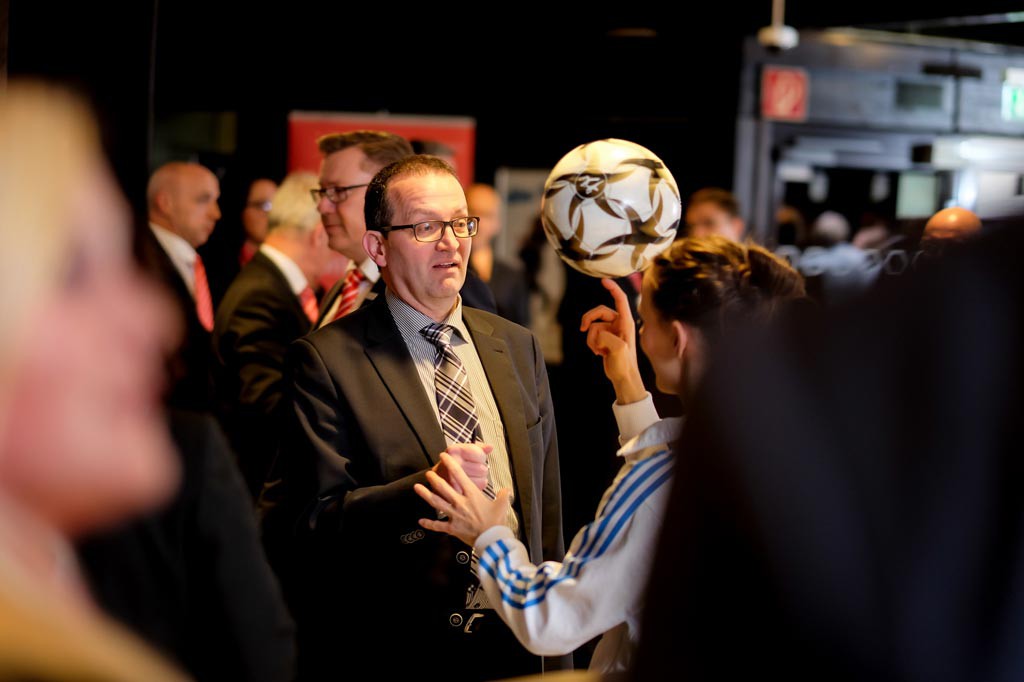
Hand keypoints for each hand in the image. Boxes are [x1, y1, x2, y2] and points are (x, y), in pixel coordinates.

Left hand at [415, 453, 510, 546]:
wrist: (492, 540)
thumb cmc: (496, 522)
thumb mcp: (502, 505)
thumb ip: (503, 495)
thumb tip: (505, 490)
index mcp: (472, 495)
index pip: (459, 475)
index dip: (450, 464)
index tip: (444, 457)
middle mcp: (460, 503)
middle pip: (443, 487)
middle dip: (434, 478)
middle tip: (428, 473)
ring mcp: (454, 515)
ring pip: (436, 503)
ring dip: (425, 494)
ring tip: (417, 488)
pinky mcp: (452, 528)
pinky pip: (438, 525)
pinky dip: (429, 523)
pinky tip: (421, 521)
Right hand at [431, 442, 490, 492]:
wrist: (436, 480)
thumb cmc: (452, 464)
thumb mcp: (461, 451)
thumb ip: (477, 448)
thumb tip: (490, 447)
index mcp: (453, 450)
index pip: (480, 454)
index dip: (480, 457)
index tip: (475, 458)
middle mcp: (452, 463)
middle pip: (483, 468)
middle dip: (481, 469)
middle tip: (472, 470)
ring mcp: (454, 479)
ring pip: (483, 479)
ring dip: (480, 479)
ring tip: (471, 477)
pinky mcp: (457, 491)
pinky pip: (478, 488)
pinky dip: (477, 487)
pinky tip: (470, 485)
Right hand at [580, 278, 645, 403]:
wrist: (623, 378)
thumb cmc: (625, 364)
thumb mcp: (618, 349)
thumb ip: (606, 336)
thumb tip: (596, 333)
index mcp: (626, 322)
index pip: (620, 300)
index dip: (613, 288)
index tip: (603, 281)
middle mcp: (619, 324)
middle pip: (599, 312)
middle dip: (589, 320)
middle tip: (582, 328)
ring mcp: (612, 331)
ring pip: (593, 326)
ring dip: (591, 339)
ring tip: (598, 351)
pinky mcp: (605, 338)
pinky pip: (592, 334)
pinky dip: (591, 343)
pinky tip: (599, 353)